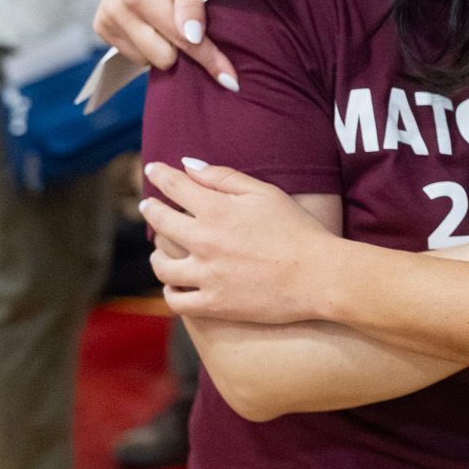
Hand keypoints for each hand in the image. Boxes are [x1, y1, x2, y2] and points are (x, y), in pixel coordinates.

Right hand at [92, 0, 238, 88]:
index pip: (181, 41)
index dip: (209, 59)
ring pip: (148, 61)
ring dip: (166, 46)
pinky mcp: (101, 26)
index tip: (230, 81)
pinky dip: (151, 44)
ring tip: (172, 17)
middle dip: (185, 50)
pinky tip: (156, 22)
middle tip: (196, 28)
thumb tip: (192, 38)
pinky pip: (135, 55)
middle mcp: (117, 9)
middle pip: (163, 58)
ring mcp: (105, 19)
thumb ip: (192, 2)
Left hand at [141, 159, 338, 323]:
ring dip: (156, 256)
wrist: (319, 275)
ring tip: (158, 253)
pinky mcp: (214, 304)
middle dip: (151, 210)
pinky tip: (174, 286)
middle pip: (160, 222)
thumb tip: (188, 165)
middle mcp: (204, 241)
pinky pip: (177, 301)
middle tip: (149, 207)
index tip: (154, 170)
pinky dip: (170, 292)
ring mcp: (206, 274)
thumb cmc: (298, 230)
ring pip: (162, 266)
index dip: (160, 175)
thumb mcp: (266, 193)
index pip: (174, 186)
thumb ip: (225, 177)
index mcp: (216, 209)